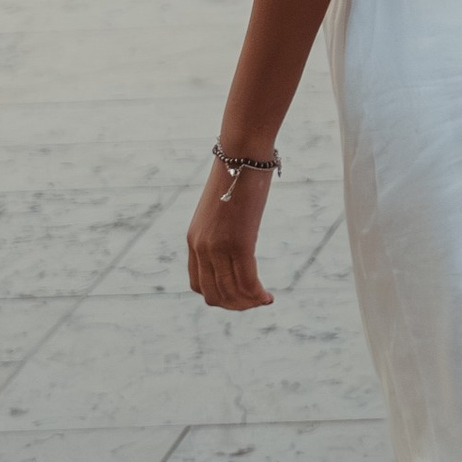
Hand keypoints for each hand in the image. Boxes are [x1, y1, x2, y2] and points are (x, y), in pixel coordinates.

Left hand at [186, 157, 276, 311]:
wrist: (242, 155)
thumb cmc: (236, 177)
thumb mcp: (220, 210)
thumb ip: (221, 230)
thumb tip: (236, 241)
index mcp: (193, 240)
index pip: (198, 285)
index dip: (219, 297)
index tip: (238, 296)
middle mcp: (201, 247)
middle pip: (214, 294)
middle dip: (235, 305)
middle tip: (254, 302)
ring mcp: (218, 246)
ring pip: (231, 292)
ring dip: (248, 303)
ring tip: (263, 300)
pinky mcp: (238, 242)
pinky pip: (247, 280)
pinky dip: (258, 294)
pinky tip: (268, 296)